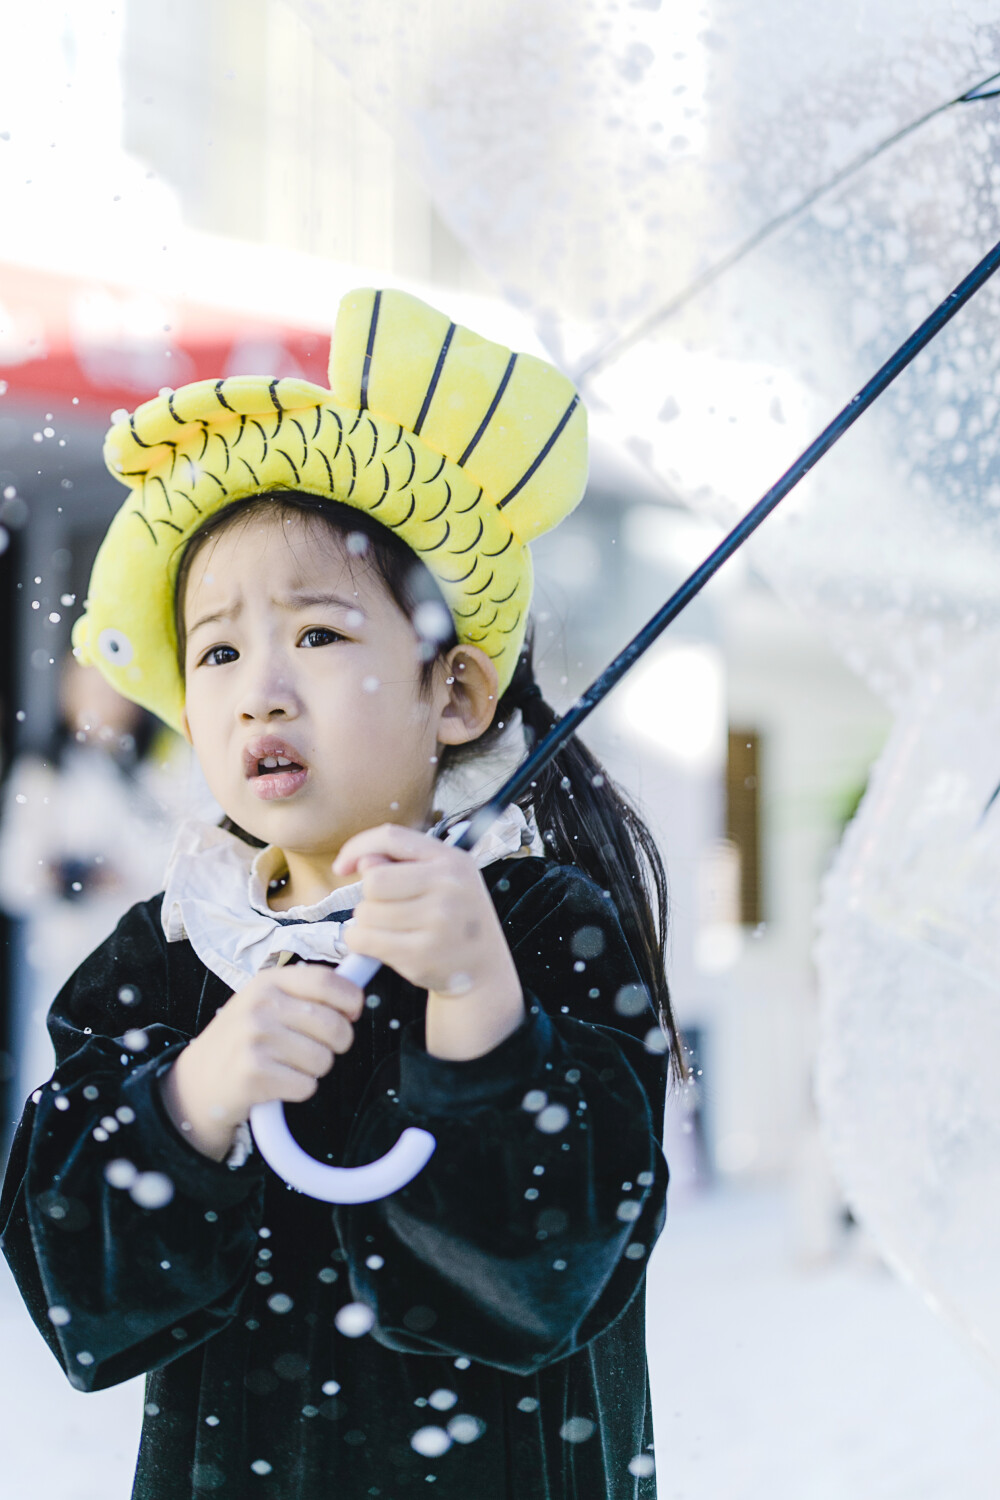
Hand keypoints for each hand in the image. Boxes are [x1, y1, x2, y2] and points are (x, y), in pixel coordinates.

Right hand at [158, 962, 363, 1160]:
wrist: (198, 1082)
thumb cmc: (243, 1041)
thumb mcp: (265, 1003)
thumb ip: (304, 993)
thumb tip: (356, 994)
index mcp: (268, 982)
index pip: (328, 981)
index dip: (351, 1000)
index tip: (351, 1013)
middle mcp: (261, 1006)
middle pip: (334, 1025)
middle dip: (337, 1043)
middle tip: (316, 1048)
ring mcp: (255, 1039)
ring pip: (323, 1060)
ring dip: (314, 1070)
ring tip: (287, 1065)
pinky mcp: (253, 1074)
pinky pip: (306, 1085)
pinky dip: (298, 1090)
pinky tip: (277, 1083)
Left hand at [333, 823, 524, 1059]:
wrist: (484, 969)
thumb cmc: (454, 920)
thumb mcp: (442, 880)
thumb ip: (402, 862)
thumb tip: (363, 862)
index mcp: (452, 860)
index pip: (392, 837)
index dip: (358, 847)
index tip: (342, 866)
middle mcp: (449, 886)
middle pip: (373, 880)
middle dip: (370, 896)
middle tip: (386, 909)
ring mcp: (437, 921)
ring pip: (365, 912)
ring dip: (366, 922)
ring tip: (388, 929)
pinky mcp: (421, 954)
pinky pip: (363, 939)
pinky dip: (359, 942)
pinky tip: (376, 945)